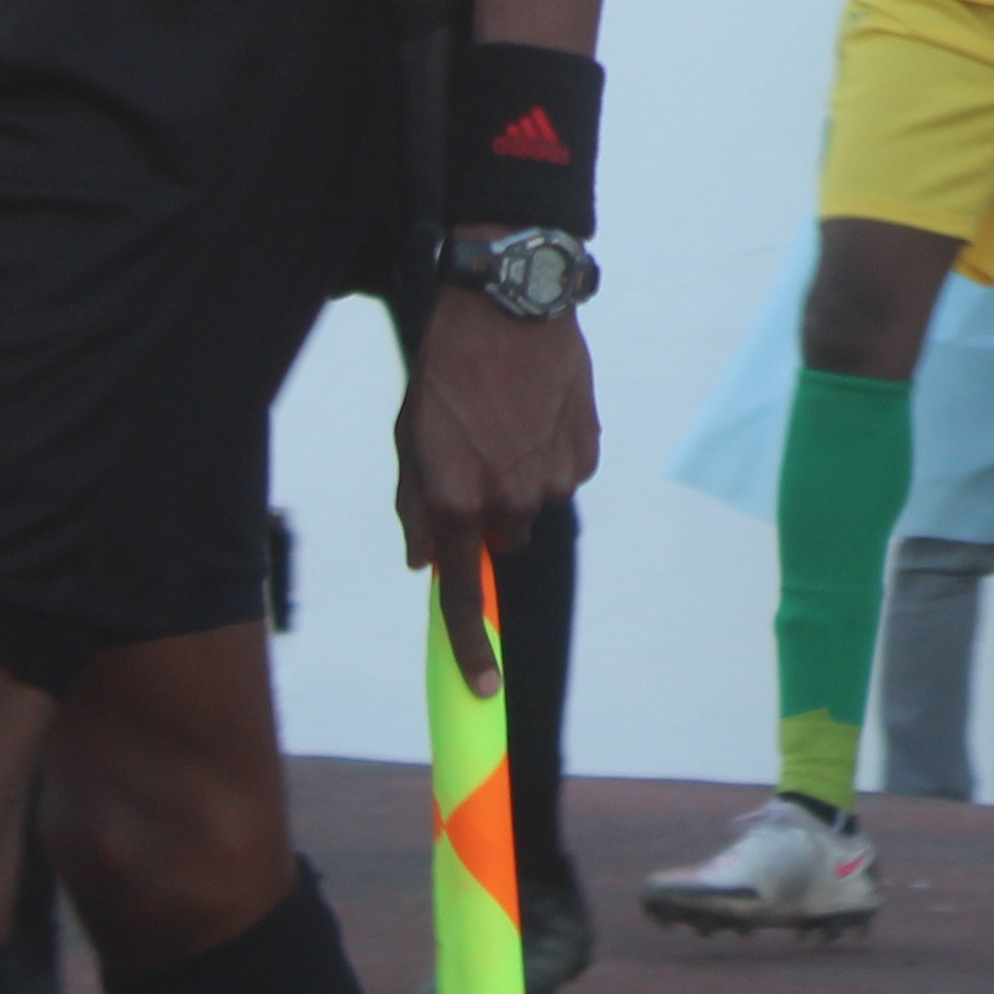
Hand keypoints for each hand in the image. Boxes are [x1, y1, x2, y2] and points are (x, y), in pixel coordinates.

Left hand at [397, 287, 599, 692]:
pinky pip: (564, 474)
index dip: (472, 645)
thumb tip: (422, 561)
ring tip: (506, 421)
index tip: (484, 688)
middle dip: (486, 514)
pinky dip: (549, 455)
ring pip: (534, 505)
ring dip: (519, 479)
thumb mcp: (408, 436)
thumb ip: (414, 506)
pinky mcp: (585, 451)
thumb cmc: (445, 369)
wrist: (510, 305)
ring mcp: (553, 476)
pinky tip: (535, 412)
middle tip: (475, 458)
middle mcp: (509, 498)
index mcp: (455, 499)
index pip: (463, 592)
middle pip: (501, 540)